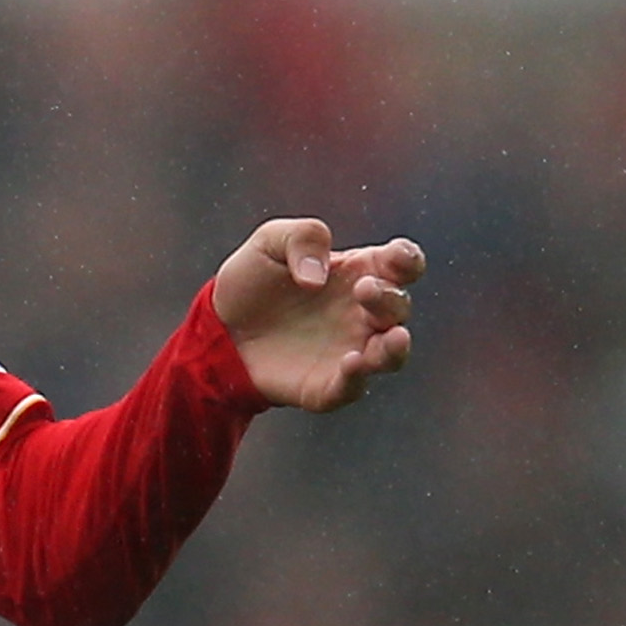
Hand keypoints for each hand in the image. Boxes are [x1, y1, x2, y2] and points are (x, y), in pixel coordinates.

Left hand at [207, 219, 420, 411]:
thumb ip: (302, 238)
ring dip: (396, 347)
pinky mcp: (326, 385)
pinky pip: (353, 387)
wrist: (218, 329)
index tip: (395, 258)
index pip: (402, 265)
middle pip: (398, 307)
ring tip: (392, 338)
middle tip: (362, 290)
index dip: (407, 260)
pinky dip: (357, 378)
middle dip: (389, 298)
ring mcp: (349, 350)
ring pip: (390, 354)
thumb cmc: (252, 281)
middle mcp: (362, 313)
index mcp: (359, 272)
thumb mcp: (271, 242)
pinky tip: (351, 363)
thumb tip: (319, 276)